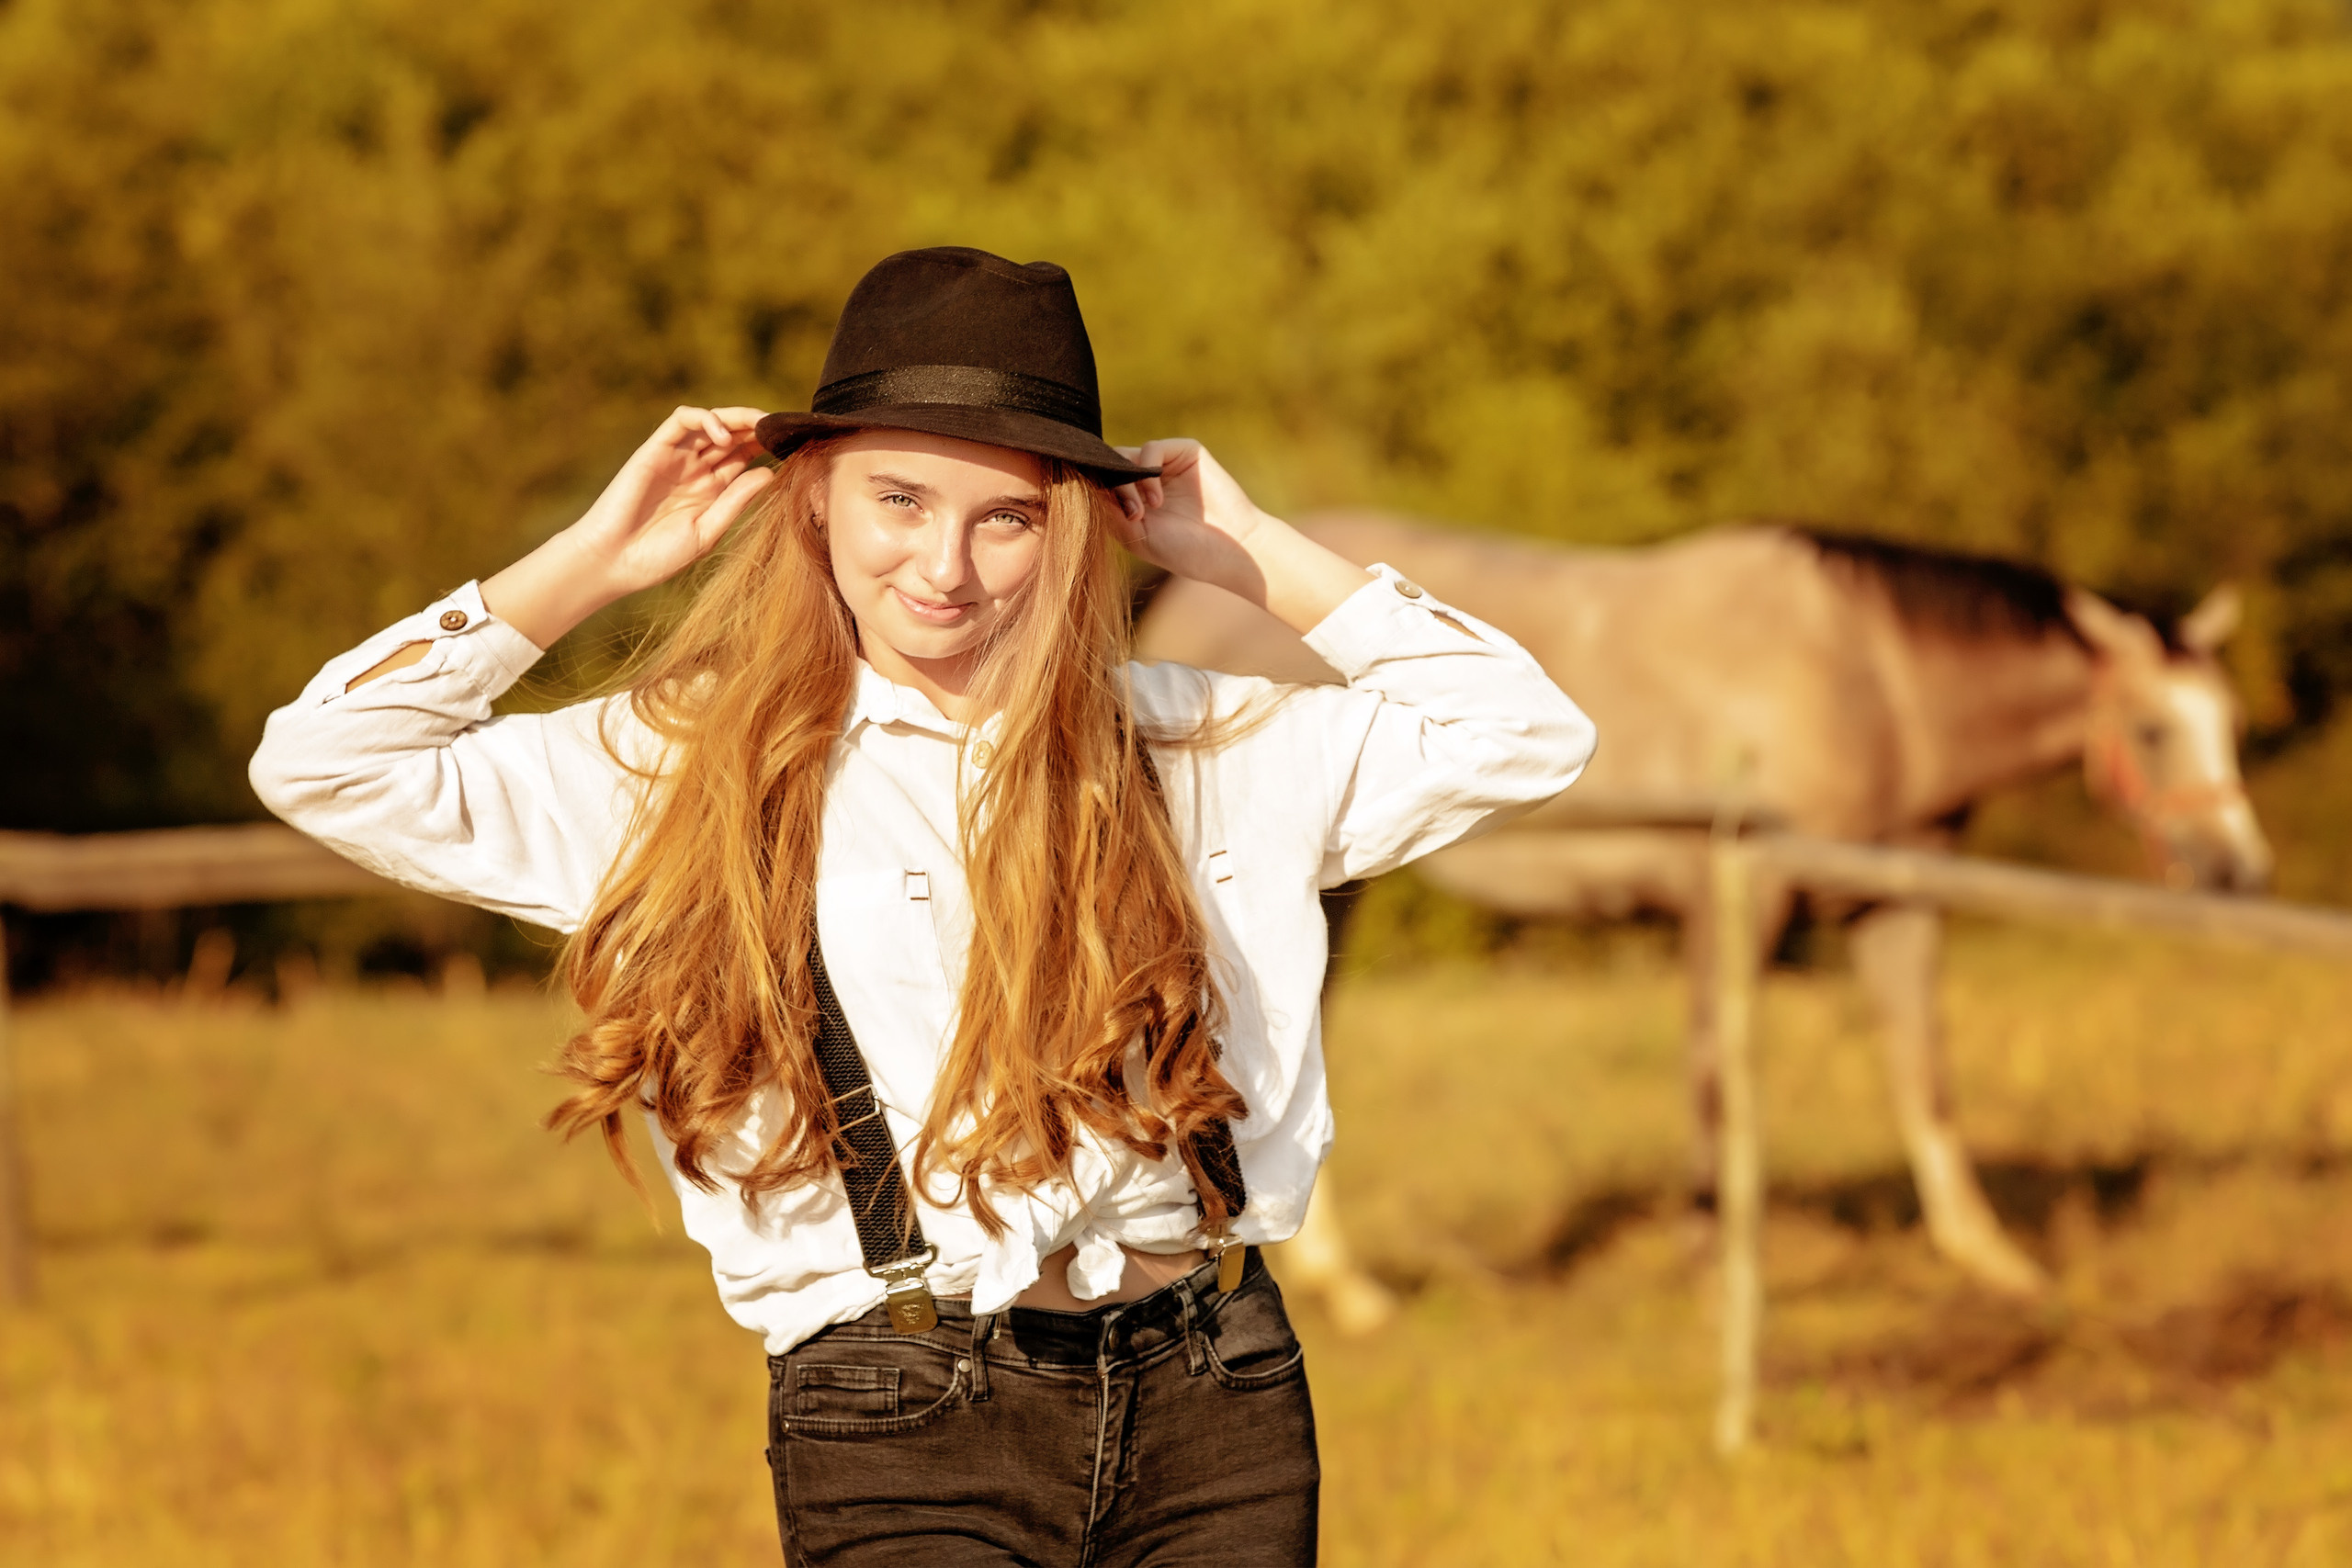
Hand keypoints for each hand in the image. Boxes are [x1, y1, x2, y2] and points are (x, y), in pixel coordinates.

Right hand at [566, 406, 775, 598]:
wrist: (614, 562)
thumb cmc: (658, 556)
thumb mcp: (708, 531)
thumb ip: (736, 501)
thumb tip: (771, 474)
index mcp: (712, 490)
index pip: (745, 457)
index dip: (767, 447)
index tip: (793, 446)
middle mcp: (695, 470)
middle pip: (732, 435)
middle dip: (757, 427)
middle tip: (782, 427)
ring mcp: (676, 458)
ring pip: (710, 422)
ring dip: (737, 418)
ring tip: (759, 425)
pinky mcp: (654, 449)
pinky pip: (681, 422)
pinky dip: (704, 419)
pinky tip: (723, 435)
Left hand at [1106, 440, 1271, 595]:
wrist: (1228, 551)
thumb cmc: (1183, 551)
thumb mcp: (1134, 535)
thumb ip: (1108, 509)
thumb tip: (1079, 482)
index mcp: (1130, 499)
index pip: (1098, 480)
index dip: (1090, 489)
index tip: (1094, 510)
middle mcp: (1144, 479)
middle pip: (1108, 465)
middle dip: (1110, 488)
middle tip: (1129, 516)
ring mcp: (1165, 464)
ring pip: (1125, 456)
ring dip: (1127, 484)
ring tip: (1143, 513)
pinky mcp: (1185, 451)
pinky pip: (1151, 448)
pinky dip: (1147, 471)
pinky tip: (1157, 500)